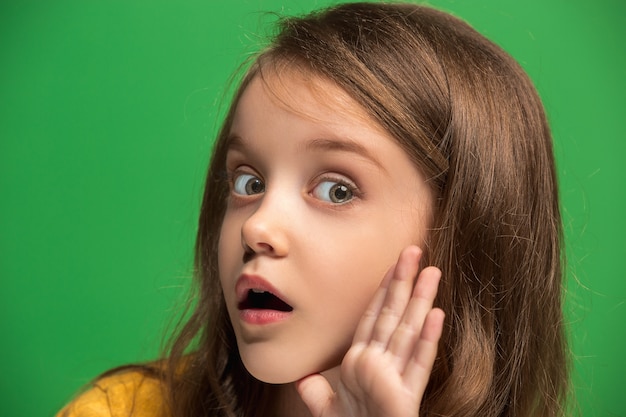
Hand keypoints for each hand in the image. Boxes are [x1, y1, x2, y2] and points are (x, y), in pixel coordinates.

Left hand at [296, 246, 443, 416]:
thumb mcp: (324, 409)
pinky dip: (427, 339)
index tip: (392, 265)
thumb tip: (304, 378)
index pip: (372, 316)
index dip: (382, 290)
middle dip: (403, 282)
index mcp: (361, 361)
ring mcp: (394, 378)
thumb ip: (317, 390)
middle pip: (393, 315)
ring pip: (408, 330)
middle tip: (414, 250)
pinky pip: (418, 363)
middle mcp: (380, 363)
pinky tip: (436, 314)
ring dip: (420, 300)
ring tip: (432, 271)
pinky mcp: (405, 397)